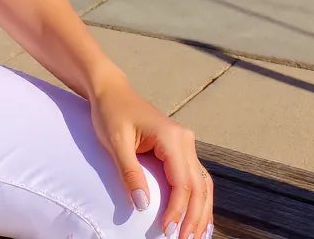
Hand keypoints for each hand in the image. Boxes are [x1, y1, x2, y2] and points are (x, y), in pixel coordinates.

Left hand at [91, 74, 213, 238]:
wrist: (110, 90)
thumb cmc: (110, 112)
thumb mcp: (115, 141)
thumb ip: (130, 172)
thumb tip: (142, 205)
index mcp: (172, 137)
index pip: (182, 183)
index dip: (178, 210)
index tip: (168, 231)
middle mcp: (185, 140)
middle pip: (199, 187)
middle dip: (194, 217)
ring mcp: (185, 143)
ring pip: (203, 184)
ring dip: (201, 211)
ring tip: (197, 236)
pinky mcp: (180, 148)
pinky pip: (195, 177)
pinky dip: (198, 199)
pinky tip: (198, 216)